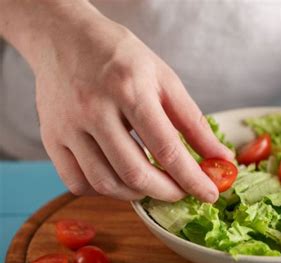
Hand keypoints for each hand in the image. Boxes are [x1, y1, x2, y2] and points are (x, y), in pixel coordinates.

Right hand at [1, 1, 232, 201]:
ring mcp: (68, 126)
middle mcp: (94, 109)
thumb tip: (219, 158)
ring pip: (105, 183)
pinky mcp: (51, 138)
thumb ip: (193, 122)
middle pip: (134, 173)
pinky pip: (77, 182)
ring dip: (137, 194)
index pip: (166, 149)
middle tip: (182, 191)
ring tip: (154, 185)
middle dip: (167, 192)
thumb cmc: (122, 58)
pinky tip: (120, 179)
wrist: (67, 39)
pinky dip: (105, 191)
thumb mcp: (165, 80)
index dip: (192, 178)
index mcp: (129, 90)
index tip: (209, 194)